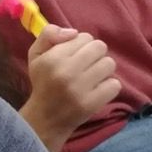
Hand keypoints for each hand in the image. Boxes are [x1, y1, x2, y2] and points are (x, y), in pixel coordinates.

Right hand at [22, 25, 119, 148]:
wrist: (45, 118)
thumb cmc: (43, 82)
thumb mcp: (36, 55)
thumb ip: (49, 34)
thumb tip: (74, 32)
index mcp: (52, 58)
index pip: (84, 37)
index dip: (82, 44)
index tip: (75, 55)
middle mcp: (66, 72)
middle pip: (100, 47)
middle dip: (95, 54)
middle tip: (87, 65)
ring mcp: (80, 89)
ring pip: (109, 64)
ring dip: (103, 69)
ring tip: (92, 77)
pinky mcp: (92, 103)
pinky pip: (115, 84)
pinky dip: (109, 86)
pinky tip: (97, 90)